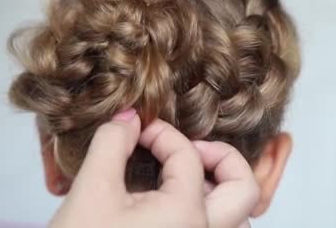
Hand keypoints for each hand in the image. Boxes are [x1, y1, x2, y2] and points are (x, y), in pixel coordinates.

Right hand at [49, 109, 259, 227]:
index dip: (163, 134)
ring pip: (238, 220)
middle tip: (193, 149)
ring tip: (189, 178)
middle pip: (244, 190)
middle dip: (224, 158)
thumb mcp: (91, 189)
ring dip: (221, 192)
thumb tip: (128, 118)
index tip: (138, 131)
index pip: (189, 156)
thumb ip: (111, 143)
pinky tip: (175, 206)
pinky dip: (208, 214)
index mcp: (185, 215)